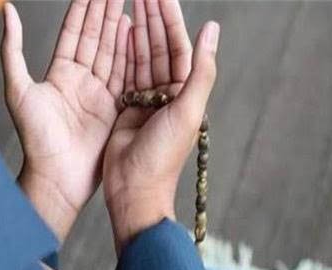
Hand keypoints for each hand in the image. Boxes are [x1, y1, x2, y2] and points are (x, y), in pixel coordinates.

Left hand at [1, 1, 130, 241]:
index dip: (86, 8)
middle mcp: (81, 81)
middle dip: (107, 12)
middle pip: (97, 39)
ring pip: (113, 54)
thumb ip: (13, 50)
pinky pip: (125, 78)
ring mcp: (100, 95)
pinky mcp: (115, 110)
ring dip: (121, 29)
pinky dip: (131, 56)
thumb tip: (7, 10)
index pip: (75, 33)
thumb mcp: (19, 90)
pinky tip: (138, 36)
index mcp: (59, 74)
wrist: (57, 177)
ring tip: (131, 4)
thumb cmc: (35, 138)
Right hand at [103, 0, 219, 253]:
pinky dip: (122, 53)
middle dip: (151, 17)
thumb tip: (212, 29)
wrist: (134, 189)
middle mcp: (167, 94)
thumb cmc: (162, 157)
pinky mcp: (125, 109)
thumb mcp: (187, 111)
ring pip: (141, 58)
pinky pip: (124, 74)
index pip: (178, 47)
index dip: (169, 18)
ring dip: (136, 30)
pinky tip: (119, 32)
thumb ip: (201, 70)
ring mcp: (145, 101)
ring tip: (129, 1)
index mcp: (185, 93)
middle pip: (159, 47)